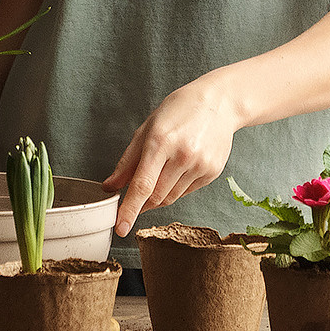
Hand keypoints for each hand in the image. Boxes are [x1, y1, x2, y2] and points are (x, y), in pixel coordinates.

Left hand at [102, 78, 239, 235]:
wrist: (220, 102)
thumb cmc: (179, 110)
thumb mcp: (147, 128)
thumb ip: (127, 161)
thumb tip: (110, 187)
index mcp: (161, 141)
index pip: (142, 185)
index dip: (129, 209)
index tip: (120, 228)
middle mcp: (182, 156)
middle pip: (156, 196)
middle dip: (141, 204)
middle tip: (133, 200)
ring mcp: (200, 165)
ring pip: (171, 197)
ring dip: (157, 197)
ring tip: (159, 175)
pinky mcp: (212, 172)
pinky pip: (186, 192)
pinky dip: (175, 188)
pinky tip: (177, 170)